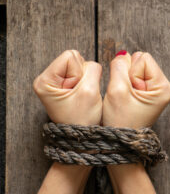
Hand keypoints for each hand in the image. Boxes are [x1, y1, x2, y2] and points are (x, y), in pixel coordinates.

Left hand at [34, 50, 101, 193]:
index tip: (79, 92)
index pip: (70, 56)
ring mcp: (56, 82)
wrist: (82, 139)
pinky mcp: (65, 85)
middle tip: (81, 95)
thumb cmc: (83, 120)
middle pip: (74, 59)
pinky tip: (82, 96)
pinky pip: (82, 74)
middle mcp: (47, 79)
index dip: (81, 72)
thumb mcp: (89, 91)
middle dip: (84, 76)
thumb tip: (97, 59)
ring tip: (82, 97)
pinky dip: (86, 83)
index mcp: (45, 80)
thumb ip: (93, 68)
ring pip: (80, 66)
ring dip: (86, 80)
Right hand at [103, 51, 169, 127]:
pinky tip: (127, 98)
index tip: (129, 93)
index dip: (130, 72)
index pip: (143, 58)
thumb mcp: (117, 90)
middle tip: (127, 96)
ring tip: (126, 98)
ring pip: (134, 68)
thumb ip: (119, 66)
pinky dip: (126, 84)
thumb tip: (122, 54)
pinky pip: (133, 76)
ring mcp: (155, 89)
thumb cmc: (121, 121)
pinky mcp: (147, 92)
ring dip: (125, 80)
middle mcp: (163, 87)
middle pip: (140, 61)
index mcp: (163, 87)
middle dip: (128, 75)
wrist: (121, 141)